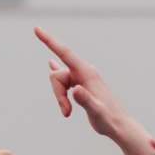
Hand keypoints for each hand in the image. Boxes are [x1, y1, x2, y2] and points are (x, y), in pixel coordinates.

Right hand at [34, 26, 153, 154]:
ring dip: (60, 98)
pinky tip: (51, 63)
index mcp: (87, 73)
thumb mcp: (96, 111)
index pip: (64, 53)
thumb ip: (85, 100)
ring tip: (68, 113)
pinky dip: (57, 71)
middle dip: (57, 94)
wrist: (117, 125)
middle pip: (57, 75)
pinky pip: (65, 76)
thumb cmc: (108, 119)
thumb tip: (75, 90)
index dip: (50, 41)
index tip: (37, 29)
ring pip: (59, 81)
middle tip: (66, 113)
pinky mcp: (80, 85)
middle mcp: (83, 72)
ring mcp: (82, 78)